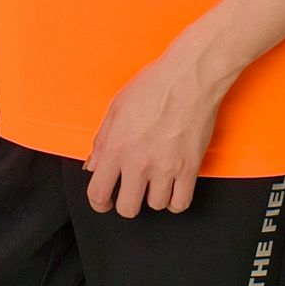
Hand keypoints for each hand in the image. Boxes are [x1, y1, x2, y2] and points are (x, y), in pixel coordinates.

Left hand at [83, 35, 232, 217]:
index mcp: (117, 147)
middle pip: (128, 208)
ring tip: (156, 180)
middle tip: (131, 191)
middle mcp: (139, 162)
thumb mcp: (117, 107)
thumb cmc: (154, 85)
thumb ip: (102, 140)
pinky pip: (181, 203)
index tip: (105, 202)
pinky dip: (176, 200)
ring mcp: (166, 167)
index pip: (99, 193)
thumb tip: (94, 165)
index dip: (100, 203)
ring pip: (156, 206)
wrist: (190, 77)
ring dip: (154, 196)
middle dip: (127, 202)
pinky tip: (173, 187)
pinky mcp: (190, 168)